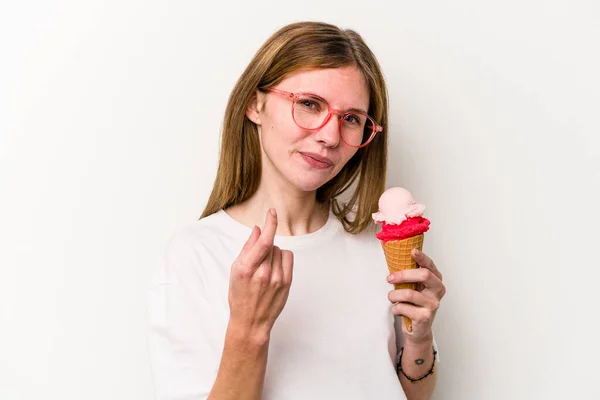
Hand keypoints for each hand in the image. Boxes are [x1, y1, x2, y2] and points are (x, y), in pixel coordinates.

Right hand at [228, 209, 293, 343]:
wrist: (251, 321)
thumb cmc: (240, 295)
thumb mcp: (235, 270)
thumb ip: (247, 248)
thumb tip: (257, 229)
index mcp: (246, 269)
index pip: (263, 241)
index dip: (270, 224)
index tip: (272, 212)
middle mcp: (263, 273)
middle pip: (270, 244)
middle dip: (264, 246)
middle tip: (258, 260)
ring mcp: (277, 279)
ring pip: (280, 250)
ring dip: (273, 253)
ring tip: (265, 268)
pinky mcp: (286, 283)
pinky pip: (288, 258)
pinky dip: (282, 259)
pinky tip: (274, 269)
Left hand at [387, 249, 445, 342]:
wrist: (419, 329)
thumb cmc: (415, 305)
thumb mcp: (415, 288)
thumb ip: (411, 276)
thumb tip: (396, 259)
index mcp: (436, 280)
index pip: (430, 266)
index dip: (422, 257)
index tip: (412, 251)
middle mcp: (438, 291)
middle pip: (424, 275)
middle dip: (403, 274)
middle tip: (389, 278)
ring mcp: (432, 305)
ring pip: (409, 293)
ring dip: (394, 295)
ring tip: (391, 297)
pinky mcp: (424, 317)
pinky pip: (403, 308)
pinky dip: (395, 308)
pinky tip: (398, 310)